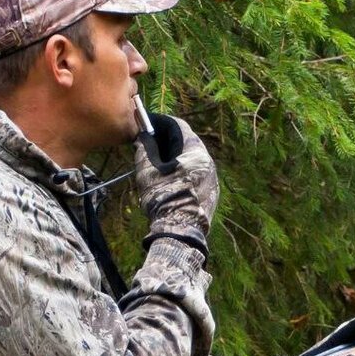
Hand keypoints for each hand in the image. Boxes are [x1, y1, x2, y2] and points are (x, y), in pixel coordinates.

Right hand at [134, 114, 218, 242]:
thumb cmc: (164, 198)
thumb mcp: (147, 171)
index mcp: (196, 152)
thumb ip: (144, 149)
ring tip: (159, 165)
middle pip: (187, 143)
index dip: (162, 124)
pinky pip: (197, 176)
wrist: (180, 232)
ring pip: (193, 161)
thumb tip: (142, 136)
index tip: (149, 126)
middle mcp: (208, 162)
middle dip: (168, 142)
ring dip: (176, 159)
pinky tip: (171, 183)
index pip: (179, 126)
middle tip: (151, 146)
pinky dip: (184, 174)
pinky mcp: (212, 194)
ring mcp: (212, 179)